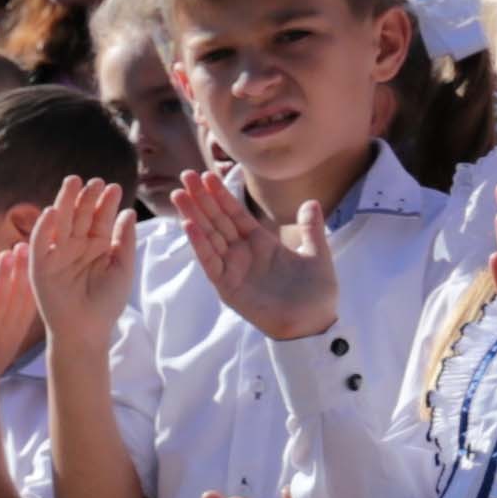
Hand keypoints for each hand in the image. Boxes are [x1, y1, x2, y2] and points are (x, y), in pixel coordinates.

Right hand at [28, 177, 138, 352]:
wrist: (88, 330)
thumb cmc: (108, 303)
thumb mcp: (122, 268)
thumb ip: (125, 240)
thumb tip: (128, 212)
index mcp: (96, 246)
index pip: (100, 219)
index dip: (106, 204)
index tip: (115, 187)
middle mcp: (76, 247)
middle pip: (80, 216)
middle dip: (86, 198)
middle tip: (96, 181)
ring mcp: (57, 255)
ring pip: (60, 223)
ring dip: (65, 203)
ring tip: (73, 182)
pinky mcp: (40, 267)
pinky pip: (40, 244)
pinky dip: (42, 229)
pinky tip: (50, 212)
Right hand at [170, 171, 338, 340]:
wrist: (314, 323)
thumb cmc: (316, 293)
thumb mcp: (317, 254)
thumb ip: (311, 229)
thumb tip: (311, 203)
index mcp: (260, 243)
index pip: (235, 214)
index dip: (222, 195)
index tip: (207, 174)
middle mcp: (242, 253)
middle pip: (217, 220)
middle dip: (201, 198)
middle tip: (185, 175)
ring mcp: (233, 269)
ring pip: (209, 237)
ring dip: (193, 215)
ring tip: (180, 195)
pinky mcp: (228, 287)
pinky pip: (211, 262)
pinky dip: (200, 245)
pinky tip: (189, 226)